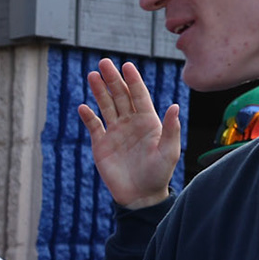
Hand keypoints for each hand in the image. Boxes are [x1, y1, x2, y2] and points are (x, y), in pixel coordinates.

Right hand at [79, 59, 177, 208]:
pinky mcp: (102, 145)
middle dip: (112, 79)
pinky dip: (88, 116)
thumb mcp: (169, 152)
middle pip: (120, 95)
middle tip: (104, 63)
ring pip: (106, 106)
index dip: (133, 80)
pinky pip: (94, 126)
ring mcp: (115, 132)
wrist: (140, 196)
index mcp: (148, 121)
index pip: (139, 95)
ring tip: (92, 75)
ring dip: (99, 91)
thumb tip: (175, 106)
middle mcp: (131, 122)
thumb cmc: (158, 174)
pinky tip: (83, 107)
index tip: (127, 66)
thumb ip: (171, 129)